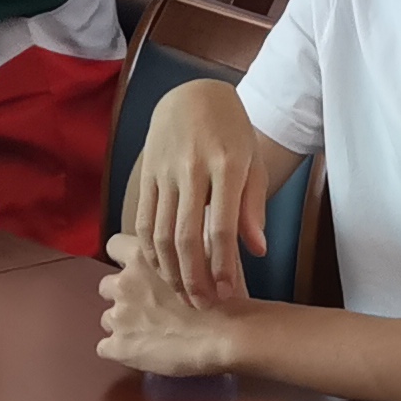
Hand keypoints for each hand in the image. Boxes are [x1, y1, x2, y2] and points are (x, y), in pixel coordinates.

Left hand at [96, 233, 258, 376]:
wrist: (227, 333)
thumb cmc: (224, 294)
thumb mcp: (211, 249)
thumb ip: (190, 237)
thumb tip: (192, 227)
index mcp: (142, 255)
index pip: (113, 246)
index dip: (124, 257)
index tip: (138, 268)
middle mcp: (124, 282)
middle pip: (106, 285)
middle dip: (123, 294)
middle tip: (149, 304)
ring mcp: (119, 317)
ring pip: (107, 318)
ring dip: (124, 323)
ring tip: (150, 331)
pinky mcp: (119, 347)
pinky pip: (105, 348)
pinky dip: (120, 350)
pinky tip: (142, 351)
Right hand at [120, 77, 266, 303]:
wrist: (194, 95)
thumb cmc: (232, 132)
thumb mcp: (253, 162)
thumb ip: (253, 208)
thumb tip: (257, 251)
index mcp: (227, 167)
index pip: (222, 228)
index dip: (224, 266)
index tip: (228, 293)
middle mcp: (193, 170)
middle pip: (187, 237)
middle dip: (194, 278)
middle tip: (203, 305)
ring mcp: (165, 172)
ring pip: (160, 233)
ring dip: (170, 271)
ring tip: (183, 295)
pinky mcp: (146, 174)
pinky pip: (143, 219)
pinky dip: (149, 250)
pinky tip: (161, 269)